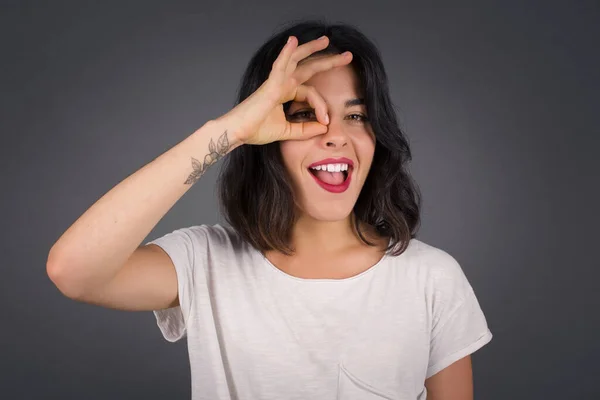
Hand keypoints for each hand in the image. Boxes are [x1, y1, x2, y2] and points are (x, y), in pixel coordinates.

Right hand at [217, 35, 352, 145]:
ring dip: (312, 49)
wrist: (237, 132)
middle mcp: (281, 83)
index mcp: (285, 93)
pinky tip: (293, 41)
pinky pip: (279, 65)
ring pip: (296, 60)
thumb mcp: (287, 131)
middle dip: (328, 61)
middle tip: (347, 56)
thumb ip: (304, 129)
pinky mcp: (270, 85)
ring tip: (326, 40)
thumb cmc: (255, 130)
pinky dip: (286, 53)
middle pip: (308, 67)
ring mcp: (276, 82)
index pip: (311, 92)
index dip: (321, 106)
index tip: (325, 121)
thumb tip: (324, 127)